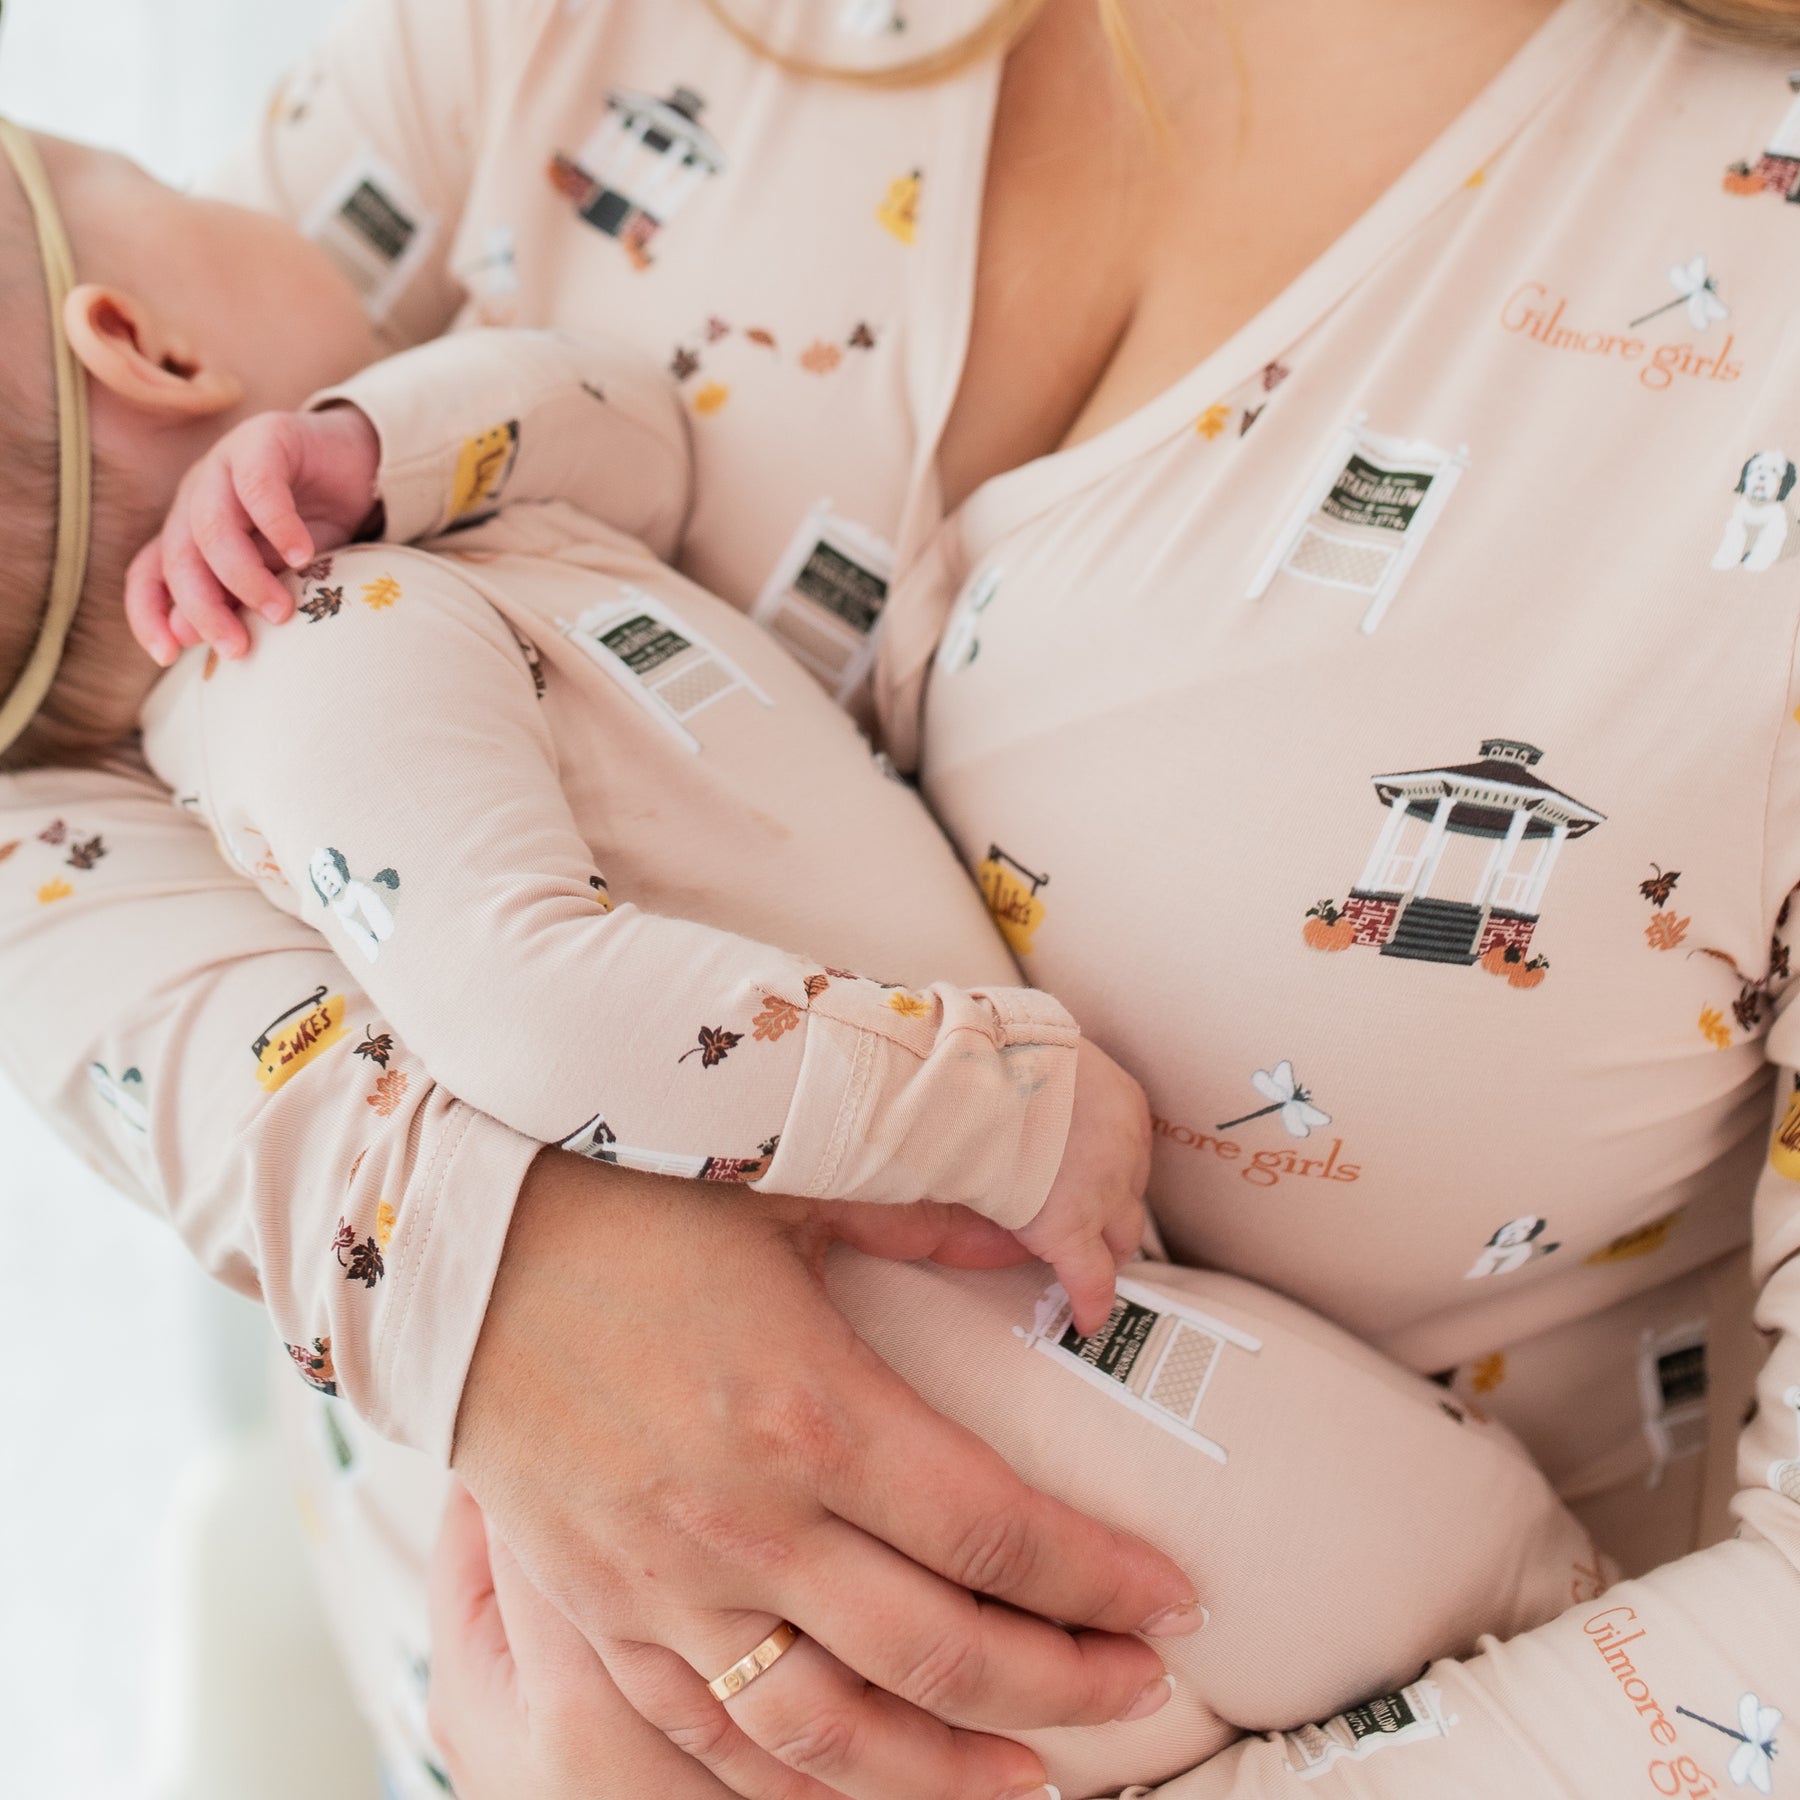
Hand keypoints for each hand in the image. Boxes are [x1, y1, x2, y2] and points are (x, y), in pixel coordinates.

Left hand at [125, 404, 381, 665]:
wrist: (362, 468)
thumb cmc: (317, 528)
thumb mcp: (278, 576)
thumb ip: (237, 599)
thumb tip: (185, 635)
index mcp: (190, 530)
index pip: (149, 573)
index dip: (147, 614)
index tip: (167, 655)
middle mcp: (197, 497)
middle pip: (179, 556)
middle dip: (204, 608)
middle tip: (238, 647)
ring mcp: (224, 465)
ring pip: (212, 527)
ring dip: (244, 577)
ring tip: (281, 611)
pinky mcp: (263, 440)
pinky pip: (259, 489)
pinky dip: (279, 528)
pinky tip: (303, 557)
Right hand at [454, 1153, 1200, 1799]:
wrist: (452, 1250)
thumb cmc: (620, 1202)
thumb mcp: (786, 1194)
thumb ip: (928, 1224)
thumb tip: (1043, 1251)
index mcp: (810, 1409)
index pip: (993, 1530)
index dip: (1099, 1577)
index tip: (1173, 1595)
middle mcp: (746, 1521)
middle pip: (938, 1654)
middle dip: (1063, 1686)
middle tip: (1142, 1685)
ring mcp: (665, 1585)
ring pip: (831, 1735)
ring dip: (948, 1773)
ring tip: (1038, 1777)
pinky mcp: (603, 1614)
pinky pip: (708, 1737)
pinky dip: (798, 1784)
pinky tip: (864, 1782)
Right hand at [1014, 1038, 1151, 1335]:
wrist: (980, 1070)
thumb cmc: (995, 1052)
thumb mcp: (1037, 1056)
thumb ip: (1042, 1085)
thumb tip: (1019, 1100)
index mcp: (1118, 1101)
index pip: (1124, 1148)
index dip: (1103, 1169)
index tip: (1086, 1179)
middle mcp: (1124, 1148)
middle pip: (1130, 1194)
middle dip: (1109, 1209)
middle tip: (1085, 1221)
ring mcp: (1102, 1192)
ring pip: (1119, 1237)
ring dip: (1100, 1247)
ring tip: (1084, 1264)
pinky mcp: (1072, 1230)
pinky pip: (1091, 1280)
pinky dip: (1089, 1303)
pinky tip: (1086, 1321)